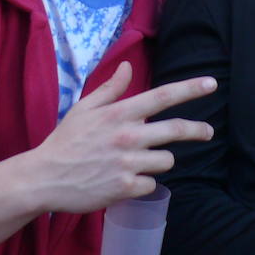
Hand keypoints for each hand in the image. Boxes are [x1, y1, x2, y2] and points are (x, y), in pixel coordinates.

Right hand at [20, 62, 215, 213]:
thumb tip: (128, 66)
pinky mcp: (125, 187)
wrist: (42, 179)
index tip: (212, 83)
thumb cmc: (65, 141)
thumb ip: (110, 89)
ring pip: (166, 160)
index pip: (162, 96)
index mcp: (119, 114)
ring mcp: (127, 163)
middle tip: (207, 132)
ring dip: (160, 160)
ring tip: (139, 161)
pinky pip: (152, 183)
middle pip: (176, 130)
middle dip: (198, 130)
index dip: (190, 89)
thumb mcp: (84, 109)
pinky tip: (126, 180)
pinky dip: (144, 183)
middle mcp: (127, 136)